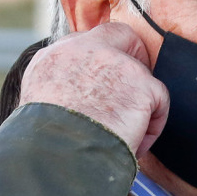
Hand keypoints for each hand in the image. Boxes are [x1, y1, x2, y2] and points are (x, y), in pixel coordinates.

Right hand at [19, 22, 169, 156]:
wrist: (56, 159)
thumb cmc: (45, 147)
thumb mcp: (37, 107)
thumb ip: (60, 90)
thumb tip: (78, 102)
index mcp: (53, 57)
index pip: (86, 43)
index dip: (101, 62)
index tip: (106, 87)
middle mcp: (83, 50)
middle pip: (121, 36)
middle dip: (133, 57)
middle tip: (134, 91)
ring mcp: (115, 62)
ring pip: (142, 76)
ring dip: (137, 107)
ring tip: (123, 138)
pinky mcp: (141, 83)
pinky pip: (159, 101)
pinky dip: (151, 127)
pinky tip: (135, 145)